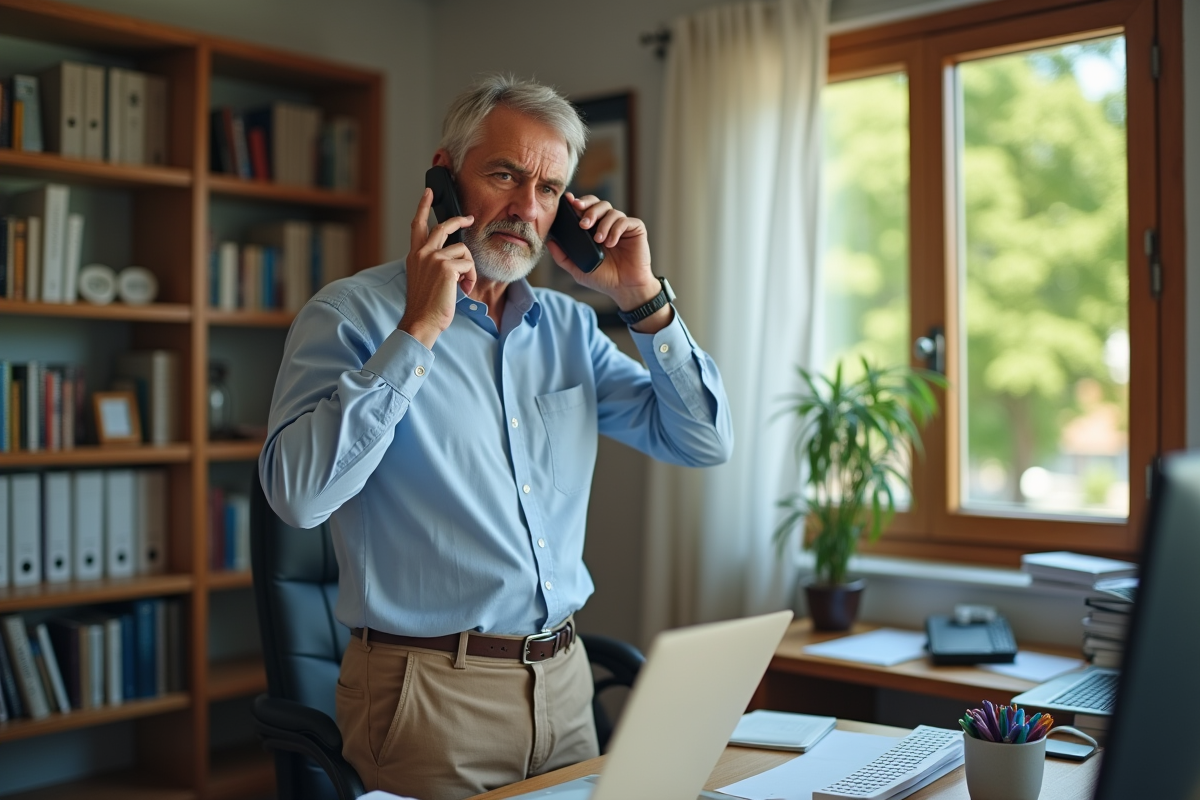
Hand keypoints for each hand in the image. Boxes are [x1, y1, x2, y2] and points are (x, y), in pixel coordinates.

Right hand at [399, 188, 474, 348]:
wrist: (422, 320)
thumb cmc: (427, 305)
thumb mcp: (425, 279)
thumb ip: (434, 263)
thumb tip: (456, 256)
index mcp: (414, 255)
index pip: (418, 225)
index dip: (423, 207)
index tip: (428, 192)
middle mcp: (421, 253)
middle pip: (443, 227)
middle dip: (458, 220)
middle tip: (469, 218)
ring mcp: (433, 258)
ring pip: (462, 250)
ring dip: (468, 268)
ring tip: (463, 285)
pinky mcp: (446, 267)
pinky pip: (468, 265)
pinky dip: (470, 278)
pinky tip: (462, 289)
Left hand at [547, 193, 661, 313]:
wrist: (624, 288)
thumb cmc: (603, 279)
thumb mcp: (577, 269)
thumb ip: (562, 256)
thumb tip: (549, 242)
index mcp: (593, 229)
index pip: (585, 208)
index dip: (578, 202)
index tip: (569, 202)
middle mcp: (607, 224)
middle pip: (598, 203)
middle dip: (589, 210)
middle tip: (582, 224)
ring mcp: (622, 226)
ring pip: (611, 210)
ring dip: (602, 223)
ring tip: (598, 240)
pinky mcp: (635, 229)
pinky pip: (625, 221)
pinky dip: (615, 230)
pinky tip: (611, 244)